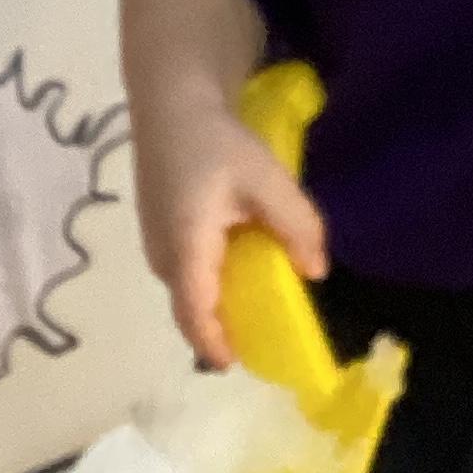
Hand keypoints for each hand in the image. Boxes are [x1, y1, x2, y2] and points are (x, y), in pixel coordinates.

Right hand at [132, 87, 329, 368]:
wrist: (172, 106)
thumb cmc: (218, 143)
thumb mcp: (267, 180)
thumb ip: (296, 225)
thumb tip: (316, 271)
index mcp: (185, 248)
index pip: (194, 312)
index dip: (213, 343)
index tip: (237, 366)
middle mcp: (162, 256)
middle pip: (192, 308)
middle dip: (224, 330)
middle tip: (266, 340)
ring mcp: (156, 246)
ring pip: (189, 291)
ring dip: (219, 306)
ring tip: (260, 311)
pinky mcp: (160, 235)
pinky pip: (188, 274)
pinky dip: (212, 284)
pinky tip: (242, 273)